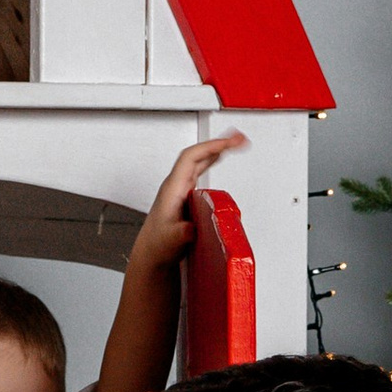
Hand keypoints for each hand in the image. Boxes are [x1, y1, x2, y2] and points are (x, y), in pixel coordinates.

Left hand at [128, 131, 249, 278]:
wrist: (152, 253)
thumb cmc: (159, 245)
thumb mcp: (171, 240)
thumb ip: (181, 234)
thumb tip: (190, 228)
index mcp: (173, 189)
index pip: (191, 157)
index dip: (210, 147)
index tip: (228, 143)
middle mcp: (176, 185)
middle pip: (198, 154)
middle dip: (219, 143)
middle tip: (240, 138)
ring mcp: (180, 189)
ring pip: (199, 160)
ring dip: (217, 148)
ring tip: (235, 141)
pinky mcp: (185, 195)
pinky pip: (199, 170)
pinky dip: (212, 160)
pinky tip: (220, 158)